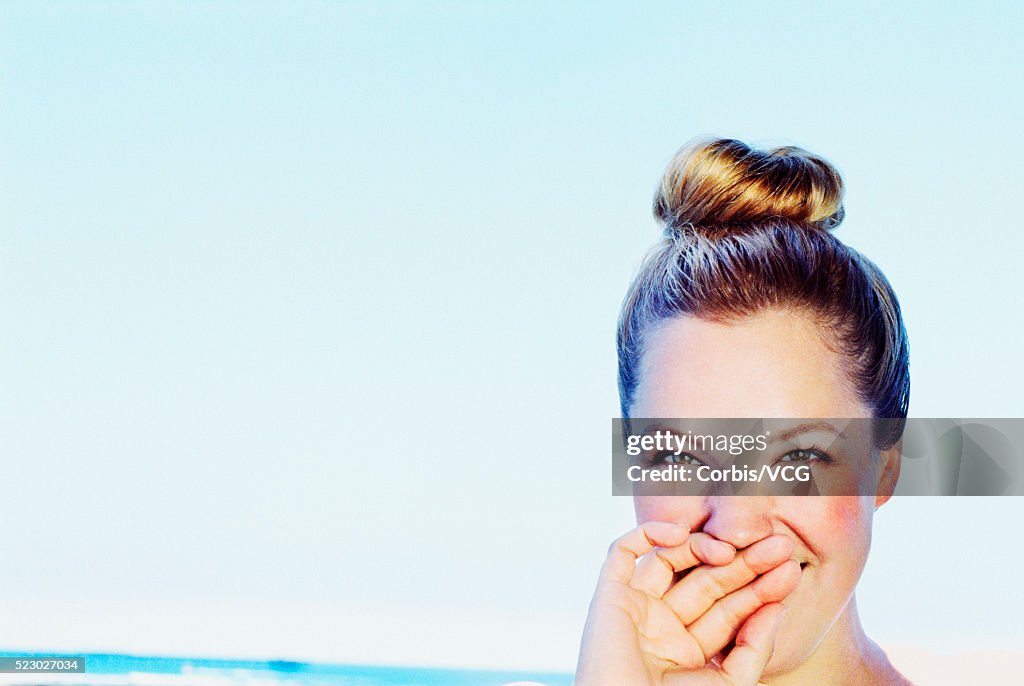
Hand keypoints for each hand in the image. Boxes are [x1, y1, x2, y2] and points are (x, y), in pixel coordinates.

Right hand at [575, 522, 800, 685]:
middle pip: (707, 582)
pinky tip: (680, 533)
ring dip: (703, 545)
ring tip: (730, 548)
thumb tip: (776, 608)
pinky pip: (623, 552)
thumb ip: (754, 647)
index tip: (790, 571)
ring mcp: (635, 607)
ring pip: (671, 560)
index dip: (761, 590)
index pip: (730, 610)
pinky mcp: (608, 594)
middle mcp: (662, 625)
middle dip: (744, 563)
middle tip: (778, 545)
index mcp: (687, 650)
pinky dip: (648, 534)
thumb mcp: (729, 682)